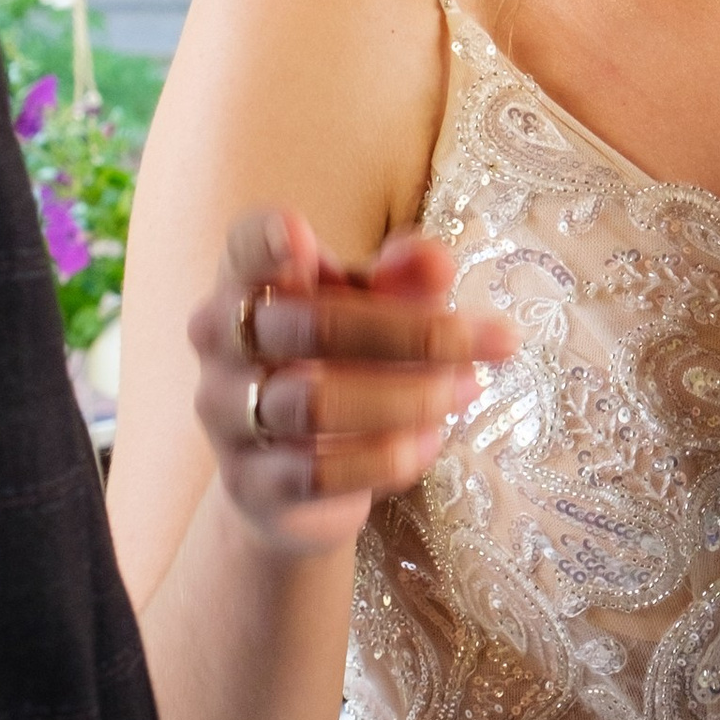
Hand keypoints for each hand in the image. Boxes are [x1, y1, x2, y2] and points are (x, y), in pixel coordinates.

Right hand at [188, 207, 517, 557]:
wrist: (298, 479)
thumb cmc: (343, 362)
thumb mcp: (380, 309)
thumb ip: (406, 278)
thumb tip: (436, 262)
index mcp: (249, 280)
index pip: (245, 248)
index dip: (265, 240)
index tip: (301, 235)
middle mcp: (221, 342)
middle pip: (312, 325)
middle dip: (417, 333)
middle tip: (498, 341)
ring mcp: (226, 414)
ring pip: (316, 402)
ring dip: (409, 398)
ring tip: (465, 392)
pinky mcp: (249, 484)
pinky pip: (320, 471)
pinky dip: (387, 456)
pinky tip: (427, 443)